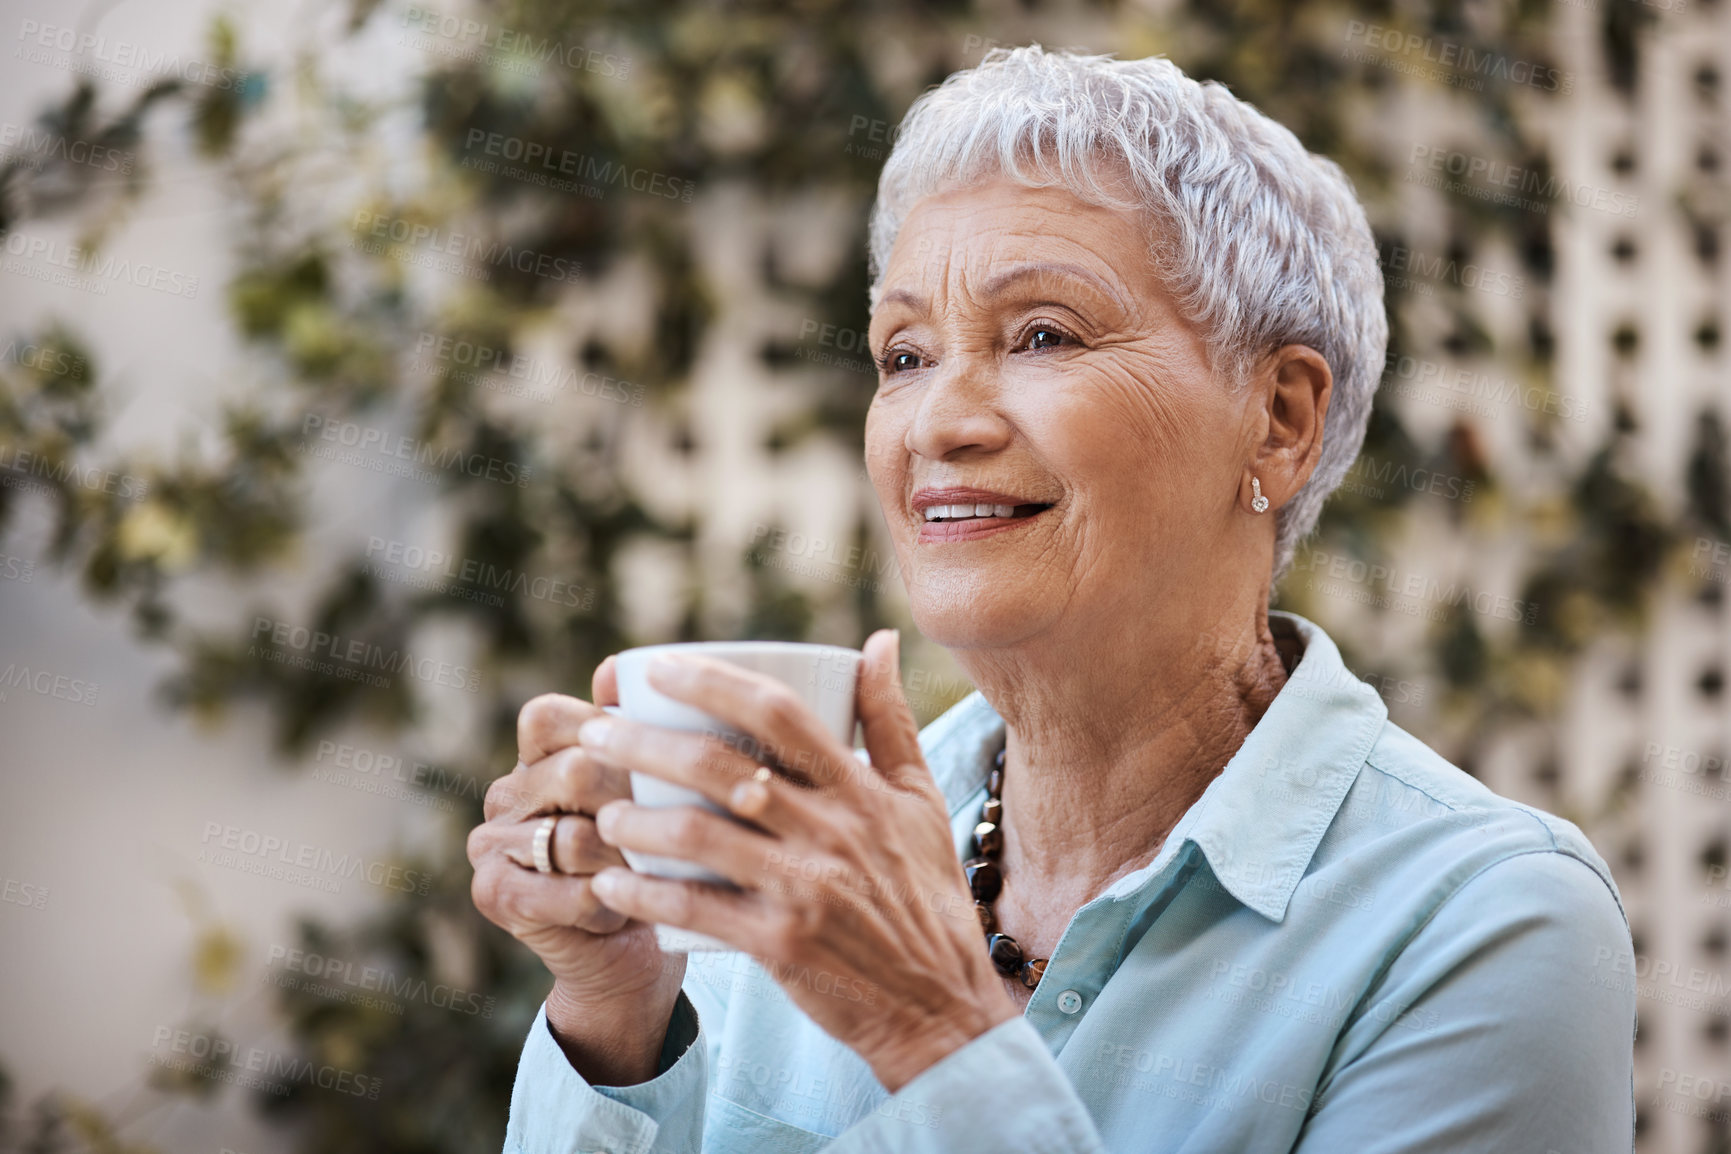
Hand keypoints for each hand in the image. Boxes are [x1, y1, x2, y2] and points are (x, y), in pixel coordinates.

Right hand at [467, 657, 685, 1085]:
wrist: (638, 951)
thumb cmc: (660, 855)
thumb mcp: (661, 787)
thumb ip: (645, 727)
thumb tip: (615, 669)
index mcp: (536, 754)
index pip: (550, 716)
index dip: (612, 734)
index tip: (665, 764)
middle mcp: (505, 792)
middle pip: (574, 771)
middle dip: (640, 799)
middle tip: (691, 825)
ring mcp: (489, 844)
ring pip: (575, 835)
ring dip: (633, 858)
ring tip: (665, 873)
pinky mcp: (493, 896)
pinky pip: (562, 889)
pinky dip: (611, 900)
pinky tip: (634, 907)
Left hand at [577, 629, 1017, 1091]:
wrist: (941, 1005)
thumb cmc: (925, 896)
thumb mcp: (919, 801)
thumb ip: (891, 719)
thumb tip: (877, 641)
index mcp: (861, 790)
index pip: (778, 713)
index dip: (711, 682)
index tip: (658, 668)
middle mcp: (833, 831)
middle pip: (720, 767)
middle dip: (644, 743)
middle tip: (596, 733)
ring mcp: (805, 889)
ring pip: (697, 836)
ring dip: (635, 821)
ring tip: (603, 812)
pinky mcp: (781, 944)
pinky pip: (696, 911)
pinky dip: (644, 895)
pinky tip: (610, 884)